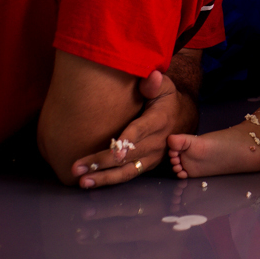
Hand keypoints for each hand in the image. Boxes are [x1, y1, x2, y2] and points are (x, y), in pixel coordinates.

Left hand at [71, 70, 196, 188]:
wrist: (182, 118)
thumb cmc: (166, 99)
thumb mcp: (165, 86)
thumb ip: (155, 83)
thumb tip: (150, 76)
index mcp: (159, 120)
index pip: (141, 130)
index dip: (129, 140)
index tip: (116, 150)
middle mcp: (157, 142)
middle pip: (128, 155)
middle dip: (102, 162)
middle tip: (77, 167)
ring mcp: (152, 157)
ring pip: (128, 171)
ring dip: (104, 177)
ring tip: (82, 181)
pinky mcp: (147, 165)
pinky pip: (128, 175)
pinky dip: (110, 180)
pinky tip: (91, 182)